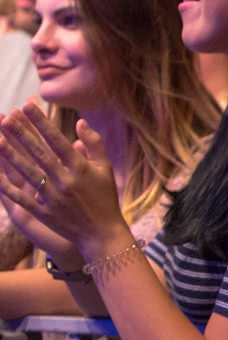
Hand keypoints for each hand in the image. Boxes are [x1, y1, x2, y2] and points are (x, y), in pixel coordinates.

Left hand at [0, 104, 126, 259]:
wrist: (101, 233)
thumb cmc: (105, 197)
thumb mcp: (106, 168)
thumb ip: (94, 144)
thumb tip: (80, 122)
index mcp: (81, 168)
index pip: (56, 140)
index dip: (41, 123)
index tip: (27, 106)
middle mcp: (65, 180)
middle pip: (38, 153)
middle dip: (21, 134)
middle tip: (6, 118)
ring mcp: (52, 197)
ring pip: (27, 172)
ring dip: (11, 155)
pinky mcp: (42, 212)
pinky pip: (20, 197)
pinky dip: (7, 186)